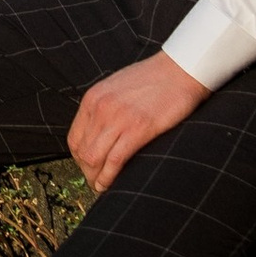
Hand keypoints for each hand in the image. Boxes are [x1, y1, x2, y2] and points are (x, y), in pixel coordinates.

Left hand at [67, 52, 207, 193]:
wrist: (181, 69)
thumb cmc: (155, 80)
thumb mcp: (117, 88)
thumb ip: (105, 108)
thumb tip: (100, 134)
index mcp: (93, 99)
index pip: (74, 139)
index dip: (79, 160)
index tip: (89, 169)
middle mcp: (100, 108)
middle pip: (82, 152)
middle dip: (88, 173)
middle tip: (97, 183)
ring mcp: (118, 118)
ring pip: (94, 159)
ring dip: (97, 179)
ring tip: (104, 187)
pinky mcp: (138, 128)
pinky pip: (115, 160)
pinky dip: (110, 177)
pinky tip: (113, 184)